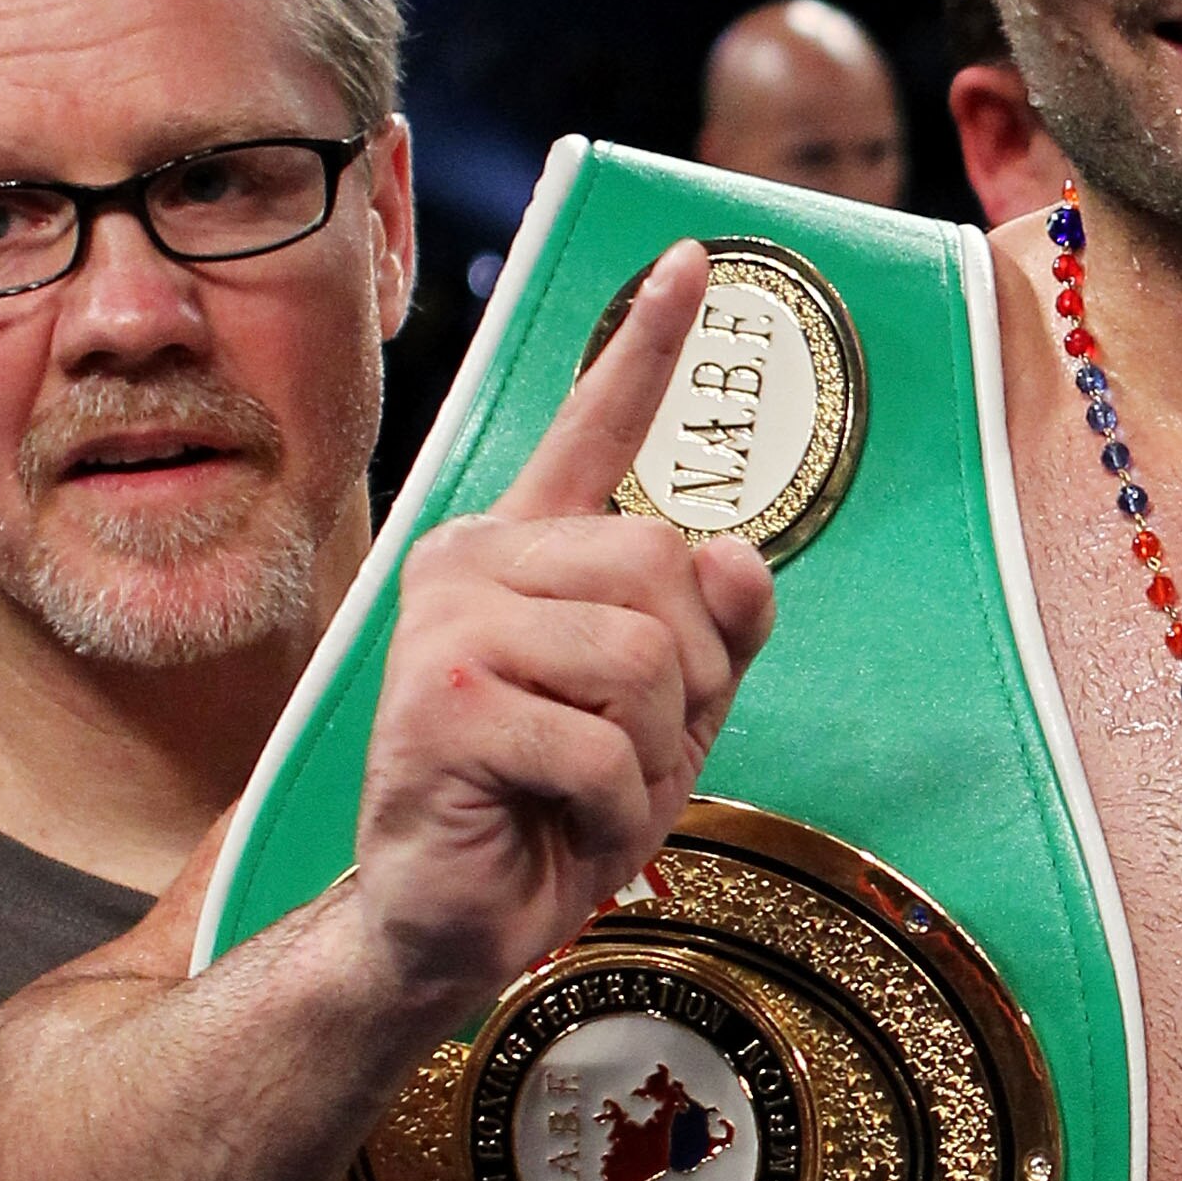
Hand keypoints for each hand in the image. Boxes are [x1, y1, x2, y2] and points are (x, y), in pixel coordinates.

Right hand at [352, 244, 777, 1018]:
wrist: (447, 922)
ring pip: (646, 655)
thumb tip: (738, 553)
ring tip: (588, 792)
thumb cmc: (551, 814)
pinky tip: (555, 823)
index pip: (591, 428)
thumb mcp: (665, 718)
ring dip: (651, 755)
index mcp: (522, 551)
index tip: (693, 258)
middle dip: (688, 683)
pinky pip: (604, 742)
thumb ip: (713, 633)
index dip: (644, 347)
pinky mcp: (442, 698)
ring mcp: (447, 622)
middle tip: (630, 752)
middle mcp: (471, 561)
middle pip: (664, 565)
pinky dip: (613, 808)